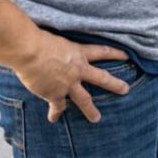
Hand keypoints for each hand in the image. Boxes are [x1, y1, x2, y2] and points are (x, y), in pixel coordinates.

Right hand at [13, 30, 130, 123]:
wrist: (29, 51)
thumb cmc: (39, 40)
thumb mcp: (57, 39)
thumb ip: (60, 46)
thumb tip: (53, 45)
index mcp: (79, 53)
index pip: (103, 52)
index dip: (116, 54)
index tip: (128, 56)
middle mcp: (78, 70)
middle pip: (102, 78)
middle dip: (115, 85)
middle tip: (125, 90)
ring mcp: (68, 84)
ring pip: (84, 99)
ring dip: (90, 110)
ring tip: (97, 118)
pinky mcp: (54, 94)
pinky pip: (57, 107)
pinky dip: (55, 113)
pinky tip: (54, 119)